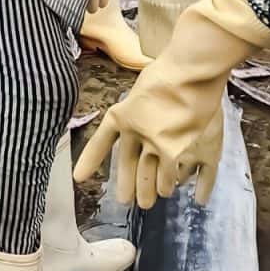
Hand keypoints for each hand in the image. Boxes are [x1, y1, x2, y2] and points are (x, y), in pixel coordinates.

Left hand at [72, 0, 269, 207]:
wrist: (189, 70)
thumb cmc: (172, 68)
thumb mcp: (144, 85)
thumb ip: (141, 104)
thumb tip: (145, 112)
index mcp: (121, 113)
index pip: (101, 141)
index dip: (90, 160)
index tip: (79, 178)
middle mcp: (132, 132)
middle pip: (127, 165)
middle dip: (126, 186)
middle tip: (124, 201)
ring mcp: (151, 143)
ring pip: (148, 176)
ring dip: (150, 191)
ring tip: (148, 202)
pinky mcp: (172, 151)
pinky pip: (168, 176)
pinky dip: (169, 185)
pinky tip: (169, 191)